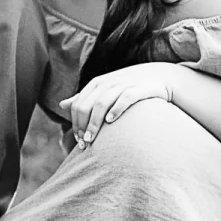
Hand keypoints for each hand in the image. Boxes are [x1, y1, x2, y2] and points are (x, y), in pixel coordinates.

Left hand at [60, 62, 181, 146]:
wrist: (159, 76)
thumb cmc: (127, 87)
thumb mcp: (103, 90)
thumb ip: (84, 98)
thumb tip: (61, 105)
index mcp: (96, 84)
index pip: (78, 105)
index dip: (75, 123)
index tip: (78, 140)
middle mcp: (107, 83)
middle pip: (87, 105)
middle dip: (82, 126)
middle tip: (84, 143)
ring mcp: (123, 85)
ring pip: (101, 103)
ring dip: (94, 123)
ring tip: (91, 139)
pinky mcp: (139, 89)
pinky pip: (125, 98)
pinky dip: (116, 109)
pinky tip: (110, 121)